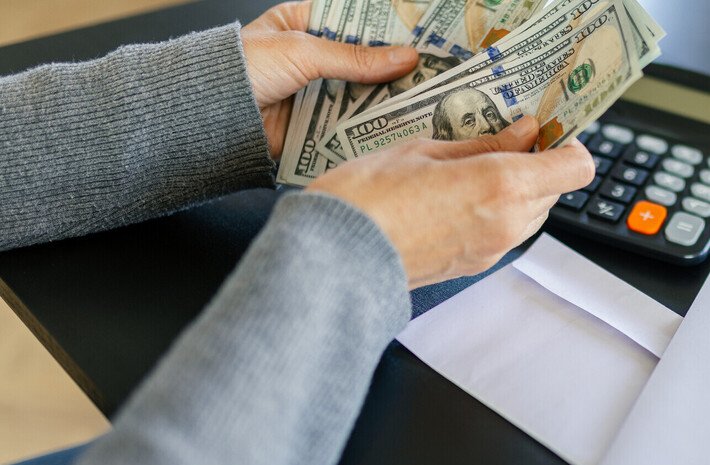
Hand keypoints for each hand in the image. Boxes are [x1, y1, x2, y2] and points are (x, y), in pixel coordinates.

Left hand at [240, 1, 419, 156]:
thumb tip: (405, 57)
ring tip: (422, 101)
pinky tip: (395, 127)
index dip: (386, 29)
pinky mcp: (312, 125)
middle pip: (362, 62)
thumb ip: (356, 58)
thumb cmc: (242, 69)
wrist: (209, 116)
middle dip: (392, 70)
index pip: (355, 22)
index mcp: (303, 25)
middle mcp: (310, 59)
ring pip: (358, 95)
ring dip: (384, 100)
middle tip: (430, 73)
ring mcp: (312, 93)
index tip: (420, 36)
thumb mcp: (303, 52)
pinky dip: (368, 127)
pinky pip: (347, 125)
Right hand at [307, 117, 594, 288]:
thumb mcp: (425, 148)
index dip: (567, 145)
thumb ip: (485, 143)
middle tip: (503, 141)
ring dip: (519, 189)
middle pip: (555, 189)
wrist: (336, 255)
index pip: (576, 167)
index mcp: (502, 184)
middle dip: (537, 163)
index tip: (545, 130)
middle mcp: (507, 222)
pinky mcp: (476, 266)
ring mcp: (493, 249)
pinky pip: (507, 233)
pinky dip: (498, 212)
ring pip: (533, 213)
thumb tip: (524, 132)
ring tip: (475, 168)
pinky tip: (460, 195)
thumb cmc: (368, 198)